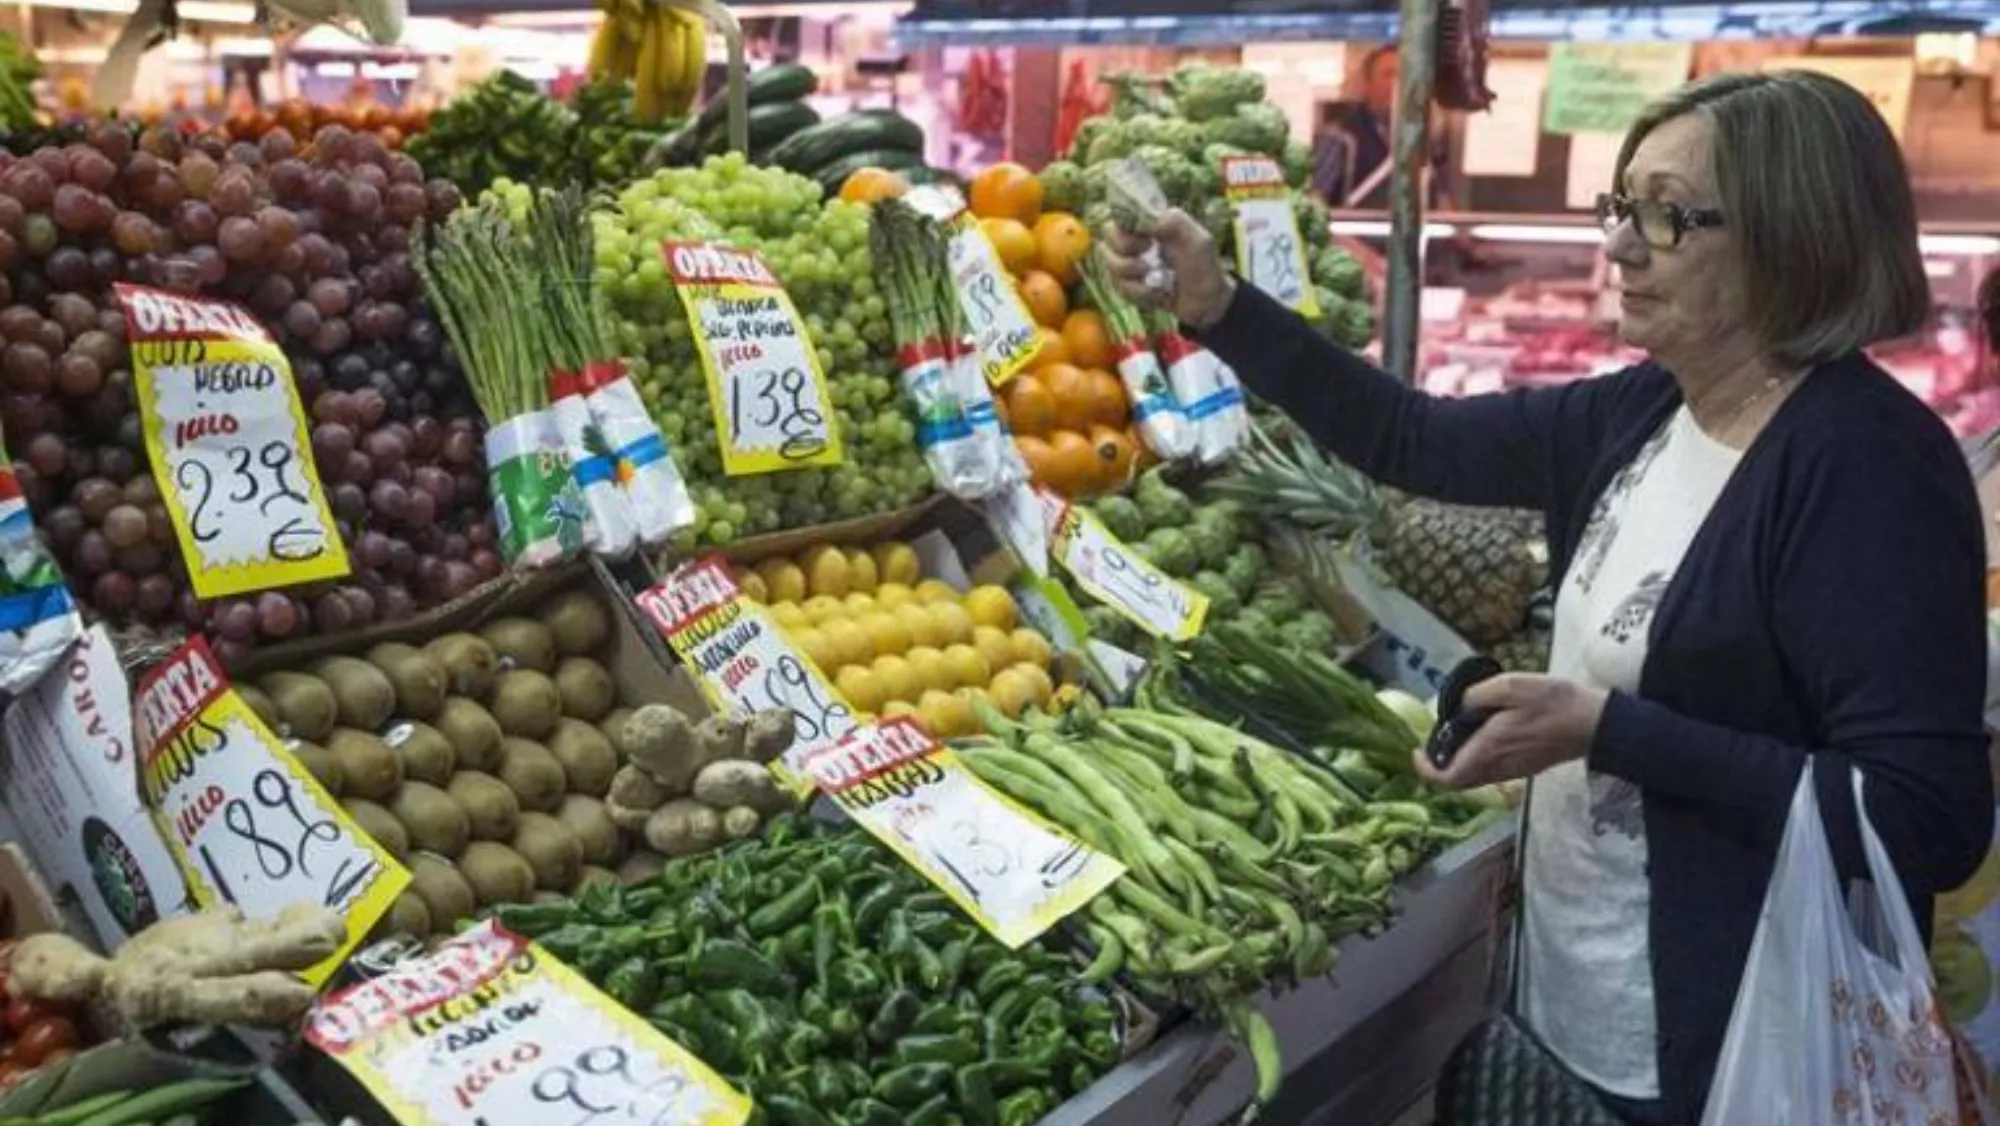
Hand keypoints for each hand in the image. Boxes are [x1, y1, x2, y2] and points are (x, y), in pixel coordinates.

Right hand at [1102, 209, 1235, 329]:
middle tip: (1146, 260)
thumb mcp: (1197, 241)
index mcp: (1153, 222)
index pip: (1122, 212)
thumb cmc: (1204, 268)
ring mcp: (1131, 262)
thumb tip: (1142, 216)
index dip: (1126, 226)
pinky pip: (1118, 286)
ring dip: (1131, 276)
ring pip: (1109, 263)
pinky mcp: (1129, 285)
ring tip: (1154, 282)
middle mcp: (1138, 239)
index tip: (1145, 240)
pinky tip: (1156, 295)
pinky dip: (1138, 294)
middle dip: (1124, 252)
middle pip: (1109, 236)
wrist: (1206, 304)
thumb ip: (1174, 222)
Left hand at [1414, 674, 1608, 789]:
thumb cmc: (1554, 702)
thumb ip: (1477, 696)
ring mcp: (1512, 771)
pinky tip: (1481, 736)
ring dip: (1457, 763)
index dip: (1425, 770)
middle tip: (1432, 742)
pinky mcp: (1524, 769)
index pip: (1447, 778)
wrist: (1596, 724)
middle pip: (1457, 782)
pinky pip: (1489, 773)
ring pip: (1473, 779)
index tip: (1416, 751)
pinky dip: (1475, 761)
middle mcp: (1496, 768)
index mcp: (1488, 749)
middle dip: (1438, 766)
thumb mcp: (1511, 685)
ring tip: (1455, 735)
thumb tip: (1457, 706)